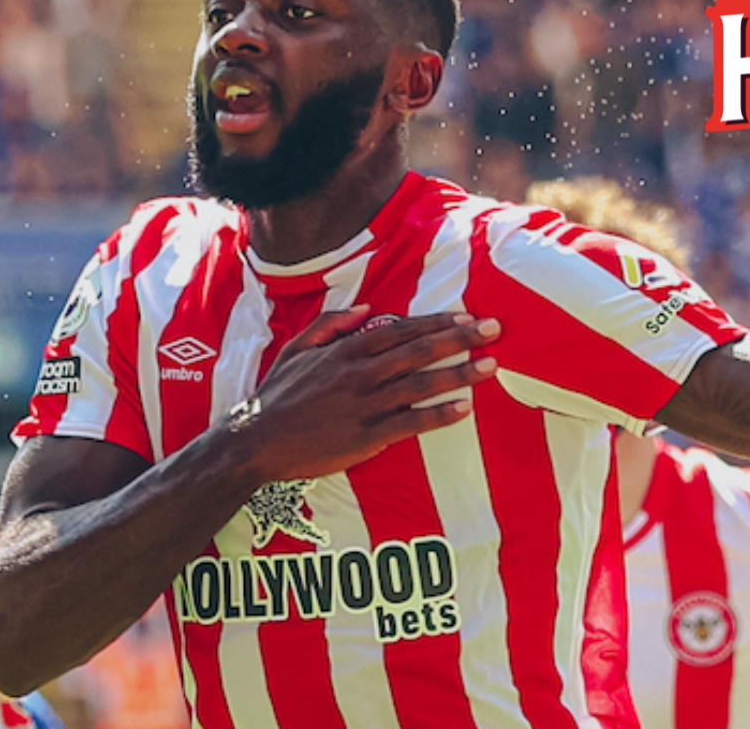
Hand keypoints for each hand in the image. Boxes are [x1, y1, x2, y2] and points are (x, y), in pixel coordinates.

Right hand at [243, 306, 498, 480]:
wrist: (255, 441)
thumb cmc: (277, 396)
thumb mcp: (297, 349)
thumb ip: (331, 324)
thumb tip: (366, 307)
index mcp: (345, 351)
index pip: (400, 330)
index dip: (436, 322)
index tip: (467, 316)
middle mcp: (359, 374)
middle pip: (418, 351)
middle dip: (459, 338)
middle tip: (494, 329)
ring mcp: (363, 406)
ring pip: (419, 384)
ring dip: (458, 373)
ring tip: (490, 366)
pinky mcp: (365, 438)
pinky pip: (409, 424)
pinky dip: (437, 415)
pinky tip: (464, 409)